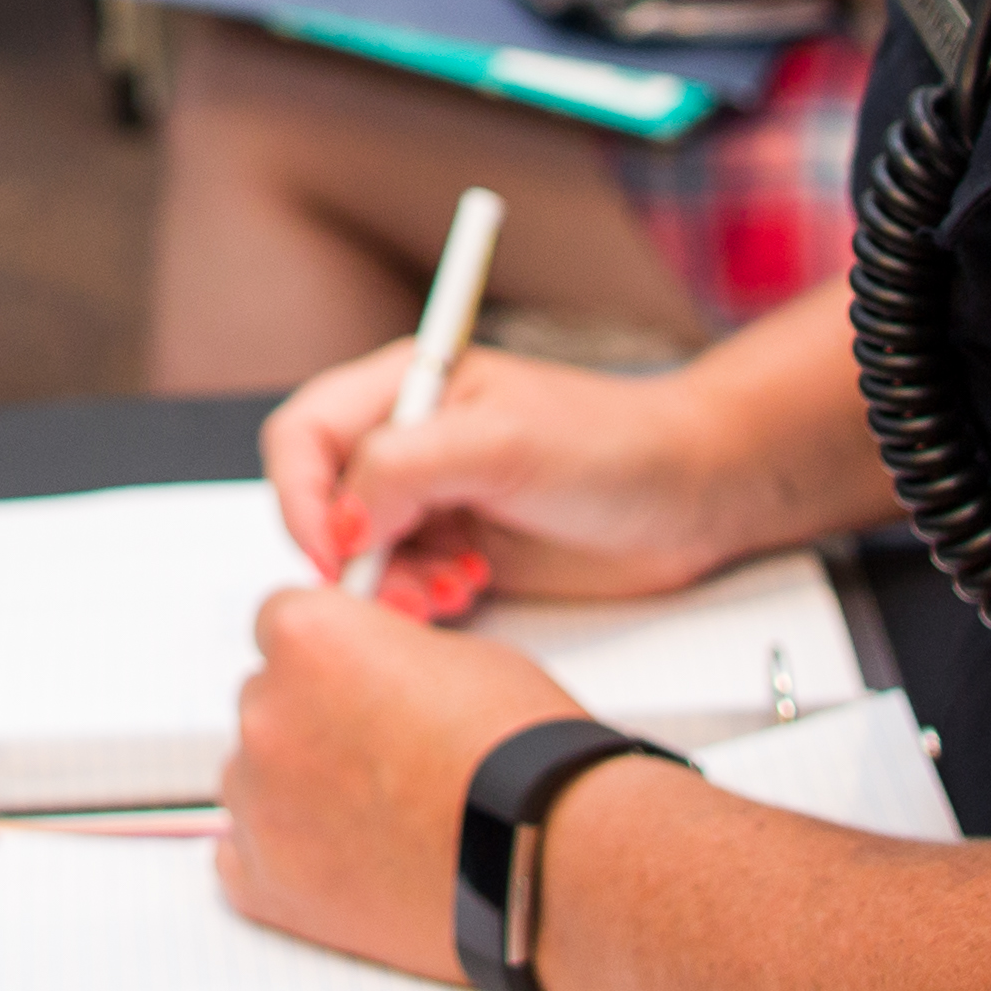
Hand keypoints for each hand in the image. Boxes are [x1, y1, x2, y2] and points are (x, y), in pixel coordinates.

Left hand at [214, 588, 593, 983]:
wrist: (550, 857)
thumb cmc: (519, 755)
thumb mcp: (456, 653)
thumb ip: (379, 653)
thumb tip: (364, 673)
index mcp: (307, 638)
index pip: (278, 623)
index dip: (325, 653)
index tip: (352, 679)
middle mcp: (266, 712)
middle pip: (266, 701)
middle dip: (312, 721)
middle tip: (381, 757)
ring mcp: (259, 802)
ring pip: (255, 778)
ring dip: (297, 789)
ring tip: (378, 818)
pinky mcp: (266, 882)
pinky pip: (241, 855)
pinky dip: (283, 855)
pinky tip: (342, 859)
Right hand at [266, 342, 739, 608]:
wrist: (692, 499)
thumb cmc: (613, 444)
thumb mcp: (503, 443)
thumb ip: (406, 467)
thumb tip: (339, 518)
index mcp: (406, 387)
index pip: (303, 435)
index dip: (299, 495)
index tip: (333, 551)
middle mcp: (407, 442)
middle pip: (319, 502)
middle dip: (345, 554)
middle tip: (390, 589)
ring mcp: (431, 501)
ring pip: (356, 556)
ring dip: (387, 587)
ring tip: (450, 590)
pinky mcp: (455, 554)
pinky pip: (400, 589)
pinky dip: (419, 603)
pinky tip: (467, 594)